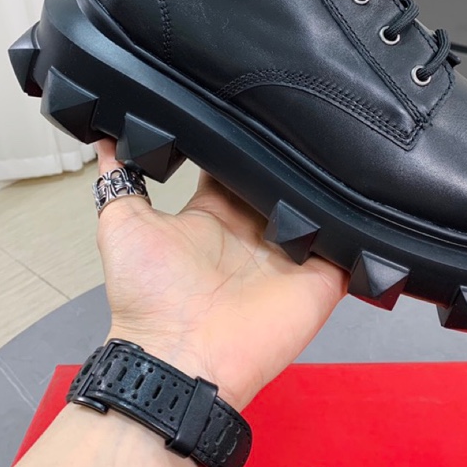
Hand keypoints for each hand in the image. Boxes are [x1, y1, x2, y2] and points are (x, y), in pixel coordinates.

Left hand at [95, 140, 346, 410]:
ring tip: (340, 150)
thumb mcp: (122, 225)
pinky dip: (358, 230)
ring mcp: (291, 256)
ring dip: (328, 188)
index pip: (235, 166)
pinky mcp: (321, 280)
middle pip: (281, 183)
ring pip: (320, 210)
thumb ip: (119, 180)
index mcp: (214, 215)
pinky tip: (361, 199)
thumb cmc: (148, 298)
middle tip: (305, 120)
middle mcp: (254, 232)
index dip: (243, 140)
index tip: (255, 107)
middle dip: (292, 158)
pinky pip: (350, 249)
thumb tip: (105, 137)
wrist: (179, 359)